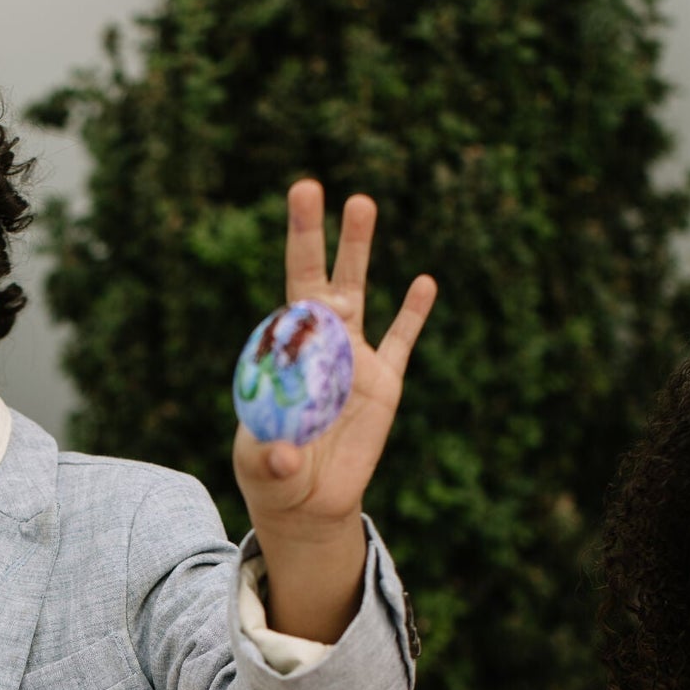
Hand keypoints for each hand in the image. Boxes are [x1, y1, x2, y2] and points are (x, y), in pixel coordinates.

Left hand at [234, 180, 435, 538]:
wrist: (310, 504)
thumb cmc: (274, 479)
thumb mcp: (265, 472)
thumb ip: (271, 461)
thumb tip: (284, 454)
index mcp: (282, 357)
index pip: (281, 304)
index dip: (280, 272)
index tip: (281, 238)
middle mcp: (316, 347)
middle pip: (314, 280)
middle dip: (311, 234)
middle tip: (307, 185)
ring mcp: (352, 360)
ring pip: (357, 295)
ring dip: (358, 250)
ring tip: (361, 202)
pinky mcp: (385, 382)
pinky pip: (402, 342)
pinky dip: (413, 313)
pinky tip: (424, 281)